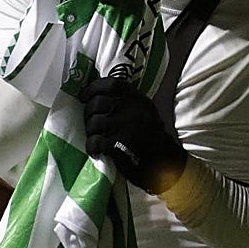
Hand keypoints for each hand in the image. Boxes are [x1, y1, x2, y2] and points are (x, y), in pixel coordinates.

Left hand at [80, 77, 185, 193]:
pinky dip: (92, 147)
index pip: (110, 84)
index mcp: (138, 98)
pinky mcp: (120, 144)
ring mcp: (127, 125)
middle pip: (97, 103)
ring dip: (90, 132)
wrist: (164, 163)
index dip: (93, 88)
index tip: (84, 96)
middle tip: (90, 124)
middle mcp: (132, 108)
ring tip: (96, 139)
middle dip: (88, 114)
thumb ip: (124, 101)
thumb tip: (94, 96)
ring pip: (94, 122)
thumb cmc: (150, 137)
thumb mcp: (142, 111)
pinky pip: (95, 141)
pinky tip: (96, 151)